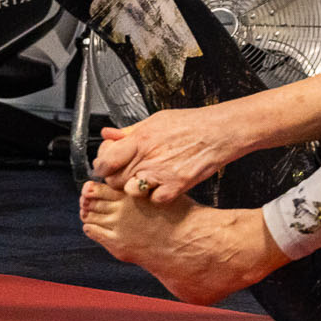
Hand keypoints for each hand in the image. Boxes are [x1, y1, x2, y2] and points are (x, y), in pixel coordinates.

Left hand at [91, 105, 242, 202]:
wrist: (218, 132)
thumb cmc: (190, 124)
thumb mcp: (155, 120)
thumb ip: (129, 132)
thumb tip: (108, 135)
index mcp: (140, 139)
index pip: (105, 161)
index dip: (102, 165)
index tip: (105, 165)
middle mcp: (148, 157)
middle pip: (115, 179)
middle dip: (116, 177)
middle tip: (126, 171)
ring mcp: (161, 174)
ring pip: (131, 192)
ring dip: (134, 188)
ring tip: (143, 179)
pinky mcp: (176, 186)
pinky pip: (154, 200)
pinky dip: (155, 196)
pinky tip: (161, 185)